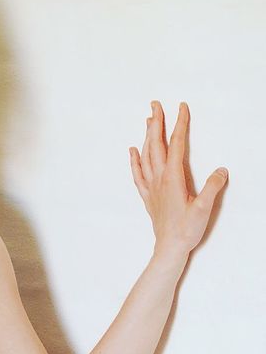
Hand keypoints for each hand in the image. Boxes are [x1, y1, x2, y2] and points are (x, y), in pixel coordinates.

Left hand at [129, 100, 227, 262]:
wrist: (169, 248)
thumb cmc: (186, 230)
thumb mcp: (204, 208)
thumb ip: (212, 187)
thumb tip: (220, 170)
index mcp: (172, 178)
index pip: (176, 145)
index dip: (180, 124)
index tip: (181, 107)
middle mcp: (159, 179)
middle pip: (156, 145)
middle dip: (156, 123)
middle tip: (155, 104)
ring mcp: (151, 187)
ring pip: (146, 156)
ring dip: (146, 136)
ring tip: (148, 120)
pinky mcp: (148, 197)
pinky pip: (138, 174)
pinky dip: (134, 160)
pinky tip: (132, 151)